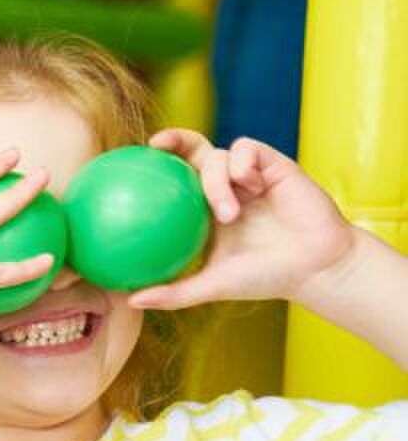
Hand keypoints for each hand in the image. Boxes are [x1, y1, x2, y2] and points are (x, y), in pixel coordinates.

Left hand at [130, 131, 363, 310]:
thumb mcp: (212, 285)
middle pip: (193, 152)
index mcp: (205, 210)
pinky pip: (248, 149)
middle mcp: (225, 188)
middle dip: (174, 139)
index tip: (125, 166)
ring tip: (229, 214)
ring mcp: (249, 176)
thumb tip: (129, 300)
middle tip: (155, 145)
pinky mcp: (274, 166)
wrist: (315, 267)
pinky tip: (249, 183)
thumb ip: (173, 292)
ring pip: (218, 156)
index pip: (174, 181)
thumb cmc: (265, 277)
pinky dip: (242, 164)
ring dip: (217, 182)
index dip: (152, 170)